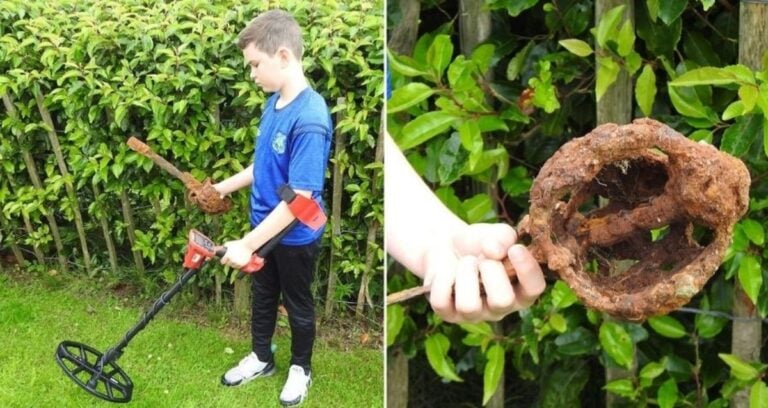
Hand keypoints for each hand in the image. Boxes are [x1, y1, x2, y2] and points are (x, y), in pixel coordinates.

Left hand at [219, 239, 253, 268]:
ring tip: (236, 258)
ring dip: (233, 263)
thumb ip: (224, 247)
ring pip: (233, 266)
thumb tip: (220, 249)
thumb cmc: (238, 244)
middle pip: (228, 264)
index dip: (223, 260)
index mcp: (227, 255)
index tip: (224, 259)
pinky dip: (238, 264)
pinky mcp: (242, 264)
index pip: (222, 262)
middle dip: (229, 261)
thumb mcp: (229, 244)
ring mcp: (237, 263)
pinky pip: (238, 267)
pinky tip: (239, 260)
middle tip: (231, 257)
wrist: (248, 245)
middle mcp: (232, 260)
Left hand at [422, 223, 544, 322]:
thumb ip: (504, 237)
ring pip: (469, 306)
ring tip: (465, 262)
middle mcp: (499, 308)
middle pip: (503, 301)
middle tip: (483, 257)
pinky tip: (446, 271)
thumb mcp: (496, 233)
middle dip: (491, 270)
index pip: (534, 288)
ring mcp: (473, 314)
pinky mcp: (447, 313)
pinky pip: (441, 302)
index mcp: (520, 289)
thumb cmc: (480, 243)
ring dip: (465, 274)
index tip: (515, 249)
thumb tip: (495, 251)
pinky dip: (442, 279)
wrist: (447, 244)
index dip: (527, 269)